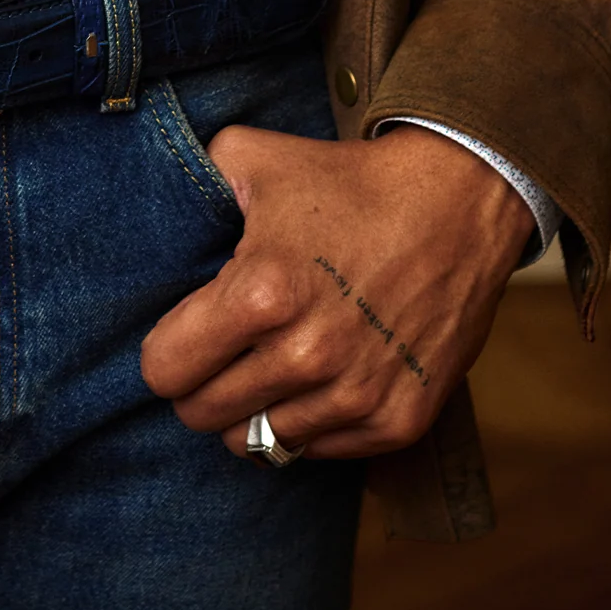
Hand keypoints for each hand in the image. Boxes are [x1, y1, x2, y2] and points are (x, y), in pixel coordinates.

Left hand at [140, 124, 533, 459]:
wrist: (457, 202)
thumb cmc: (347, 181)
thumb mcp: (254, 156)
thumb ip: (195, 178)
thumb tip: (153, 204)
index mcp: (260, 294)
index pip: (167, 370)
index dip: (164, 355)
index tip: (180, 338)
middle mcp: (306, 354)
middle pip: (204, 415)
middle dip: (200, 386)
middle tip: (220, 354)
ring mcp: (356, 393)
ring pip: (260, 442)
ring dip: (253, 410)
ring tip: (266, 366)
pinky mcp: (399, 419)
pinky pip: (320, 452)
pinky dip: (309, 425)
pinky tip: (315, 380)